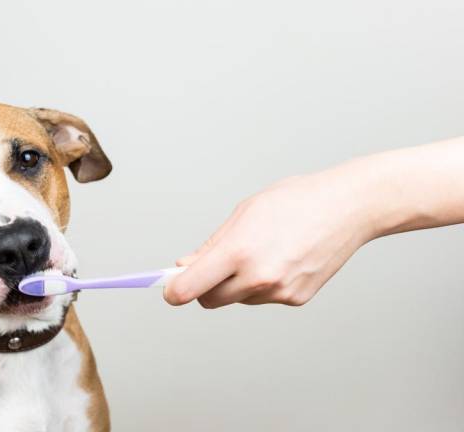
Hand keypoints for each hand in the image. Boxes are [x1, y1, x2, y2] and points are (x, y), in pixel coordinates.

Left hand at [164, 172, 373, 307]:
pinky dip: (262, 284)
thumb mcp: (244, 214)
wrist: (347, 208)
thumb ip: (211, 246)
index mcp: (239, 251)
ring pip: (237, 299)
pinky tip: (281, 259)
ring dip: (236, 284)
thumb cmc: (294, 202)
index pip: (189, 288)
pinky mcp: (296, 299)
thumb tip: (184, 267)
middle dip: (203, 287)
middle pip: (209, 300)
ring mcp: (278, 291)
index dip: (173, 291)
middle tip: (212, 267)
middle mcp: (258, 277)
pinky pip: (263, 298)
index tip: (169, 289)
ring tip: (261, 251)